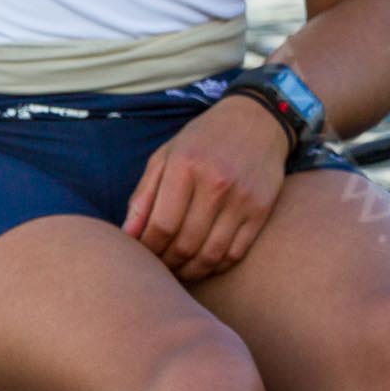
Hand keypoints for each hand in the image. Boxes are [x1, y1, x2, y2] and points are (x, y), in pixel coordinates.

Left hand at [123, 96, 289, 281]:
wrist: (258, 119)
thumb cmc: (204, 139)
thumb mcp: (166, 155)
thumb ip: (144, 195)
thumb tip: (128, 235)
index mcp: (186, 166)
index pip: (161, 226)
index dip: (148, 249)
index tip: (143, 255)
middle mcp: (216, 183)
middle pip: (184, 244)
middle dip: (167, 263)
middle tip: (160, 266)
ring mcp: (242, 198)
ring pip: (210, 255)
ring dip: (190, 271)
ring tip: (179, 269)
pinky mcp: (262, 209)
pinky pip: (235, 252)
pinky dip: (217, 266)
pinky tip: (205, 262)